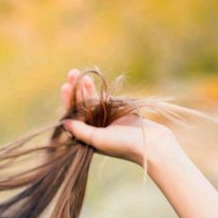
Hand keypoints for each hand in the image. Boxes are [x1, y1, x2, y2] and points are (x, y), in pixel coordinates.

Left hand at [59, 68, 177, 166]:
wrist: (152, 144)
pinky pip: (102, 100)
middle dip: (76, 91)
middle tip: (71, 73)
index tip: (66, 87)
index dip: (68, 102)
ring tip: (80, 74)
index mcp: (87, 139)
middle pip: (80, 108)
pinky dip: (96, 91)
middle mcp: (93, 130)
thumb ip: (81, 131)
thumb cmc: (124, 145)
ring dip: (85, 88)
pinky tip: (90, 79)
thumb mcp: (99, 139)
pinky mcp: (116, 114)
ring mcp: (104, 121)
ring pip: (90, 102)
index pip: (73, 118)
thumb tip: (64, 123)